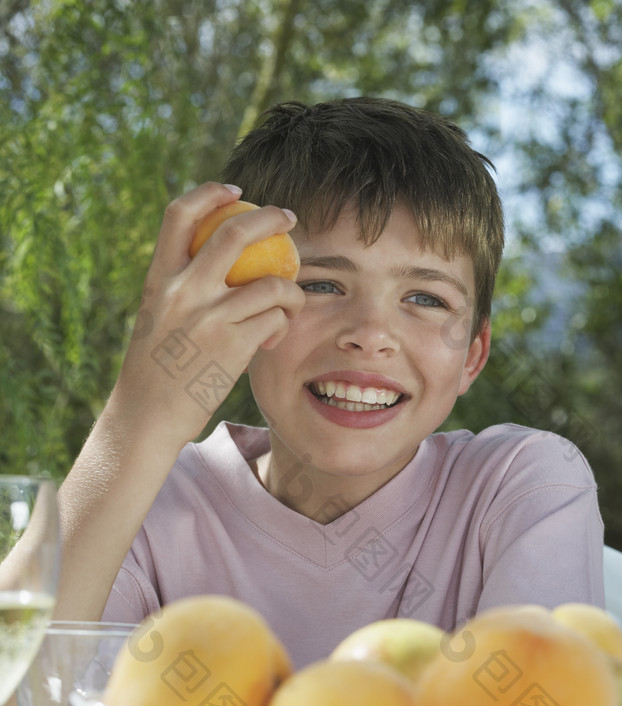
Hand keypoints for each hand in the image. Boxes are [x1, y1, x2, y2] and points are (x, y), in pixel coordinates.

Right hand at [113, 182, 304, 448]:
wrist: (147, 416)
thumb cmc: (155, 372)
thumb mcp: (156, 320)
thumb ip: (181, 292)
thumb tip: (217, 268)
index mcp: (158, 279)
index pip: (179, 215)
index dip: (210, 193)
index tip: (236, 191)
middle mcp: (182, 291)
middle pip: (234, 233)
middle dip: (271, 217)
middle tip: (289, 218)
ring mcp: (209, 318)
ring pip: (271, 283)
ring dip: (291, 291)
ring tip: (291, 304)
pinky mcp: (233, 346)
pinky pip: (275, 320)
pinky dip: (282, 326)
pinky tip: (273, 338)